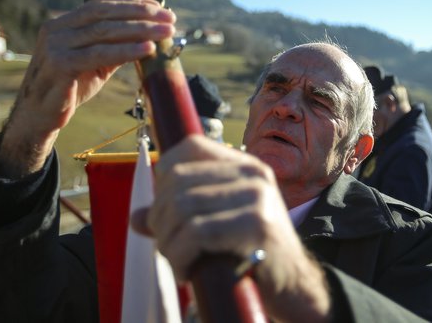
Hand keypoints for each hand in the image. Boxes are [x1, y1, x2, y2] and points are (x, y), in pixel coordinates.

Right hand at [0, 0, 174, 176]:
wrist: (40, 116)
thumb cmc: (69, 88)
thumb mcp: (95, 63)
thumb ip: (115, 46)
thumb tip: (148, 34)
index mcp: (64, 22)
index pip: (102, 4)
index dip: (132, 4)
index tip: (160, 9)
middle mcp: (57, 28)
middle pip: (105, 13)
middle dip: (141, 14)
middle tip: (169, 19)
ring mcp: (56, 45)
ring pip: (104, 31)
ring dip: (140, 30)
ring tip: (165, 33)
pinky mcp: (59, 64)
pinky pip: (99, 54)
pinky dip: (125, 50)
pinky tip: (146, 49)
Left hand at [134, 135, 330, 321]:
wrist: (295, 285)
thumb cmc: (249, 253)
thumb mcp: (216, 224)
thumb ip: (178, 216)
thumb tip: (137, 217)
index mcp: (245, 165)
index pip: (190, 146)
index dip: (164, 174)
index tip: (164, 208)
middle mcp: (254, 174)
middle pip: (178, 179)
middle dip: (159, 217)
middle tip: (165, 243)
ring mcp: (258, 197)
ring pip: (184, 207)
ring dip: (167, 241)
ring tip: (174, 259)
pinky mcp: (258, 225)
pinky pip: (198, 233)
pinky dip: (180, 256)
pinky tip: (185, 272)